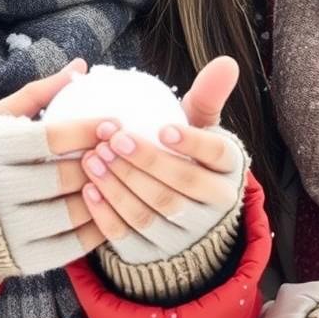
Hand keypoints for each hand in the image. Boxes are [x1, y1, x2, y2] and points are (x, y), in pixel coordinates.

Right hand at [0, 57, 125, 274]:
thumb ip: (40, 92)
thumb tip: (81, 66)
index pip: (53, 137)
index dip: (89, 129)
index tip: (114, 122)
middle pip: (66, 176)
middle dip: (102, 162)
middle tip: (123, 151)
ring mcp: (9, 228)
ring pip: (73, 212)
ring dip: (102, 195)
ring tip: (118, 179)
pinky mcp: (19, 258)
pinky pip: (70, 246)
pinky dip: (95, 229)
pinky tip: (106, 210)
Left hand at [78, 56, 248, 262]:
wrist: (181, 215)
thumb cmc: (186, 155)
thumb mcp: (200, 126)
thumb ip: (208, 96)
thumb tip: (227, 61)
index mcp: (230, 170)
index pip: (217, 154)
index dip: (192, 144)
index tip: (163, 128)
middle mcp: (216, 206)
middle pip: (181, 185)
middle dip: (145, 162)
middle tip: (114, 138)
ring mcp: (188, 237)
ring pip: (154, 212)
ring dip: (120, 185)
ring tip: (93, 158)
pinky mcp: (158, 256)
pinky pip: (131, 237)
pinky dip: (107, 214)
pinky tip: (89, 189)